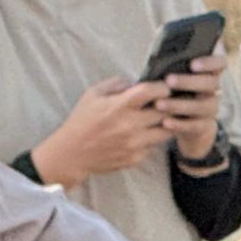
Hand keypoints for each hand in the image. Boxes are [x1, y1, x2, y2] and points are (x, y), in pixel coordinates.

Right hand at [35, 77, 174, 188]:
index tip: (163, 88)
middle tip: (167, 104)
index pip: (153, 92)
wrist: (71, 154)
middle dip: (169, 106)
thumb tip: (135, 82)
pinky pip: (153, 146)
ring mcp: (135, 143)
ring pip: (166, 131)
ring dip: (166, 124)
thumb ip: (115, 84)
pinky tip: (144, 136)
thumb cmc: (81, 121)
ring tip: (159, 120)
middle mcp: (131, 125)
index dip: (162, 88)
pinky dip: (152, 140)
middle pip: (166, 112)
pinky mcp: (136, 158)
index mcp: (120, 106)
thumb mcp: (92, 95)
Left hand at [159, 53, 227, 162]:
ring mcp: (211, 109)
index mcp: (208, 74)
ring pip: (202, 106)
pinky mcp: (205, 126)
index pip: (219, 63)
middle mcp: (213, 91)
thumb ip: (171, 71)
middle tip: (169, 80)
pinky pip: (195, 125)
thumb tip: (156, 63)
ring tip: (159, 104)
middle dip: (189, 81)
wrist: (184, 123)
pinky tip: (165, 122)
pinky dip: (180, 124)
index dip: (210, 62)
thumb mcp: (175, 80)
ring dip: (180, 104)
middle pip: (210, 83)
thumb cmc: (175, 93)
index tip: (193, 64)